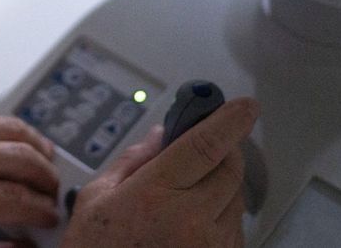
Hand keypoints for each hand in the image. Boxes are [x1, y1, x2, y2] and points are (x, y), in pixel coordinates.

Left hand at [0, 115, 59, 246]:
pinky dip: (19, 134)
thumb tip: (29, 247)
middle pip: (21, 160)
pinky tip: (28, 151)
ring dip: (39, 151)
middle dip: (46, 180)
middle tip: (54, 198)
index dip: (41, 211)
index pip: (14, 199)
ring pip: (13, 132)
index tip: (52, 220)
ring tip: (49, 173)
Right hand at [61, 97, 258, 247]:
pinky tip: (193, 221)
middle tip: (208, 143)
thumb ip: (134, 160)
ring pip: (235, 199)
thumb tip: (165, 134)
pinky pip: (234, 228)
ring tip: (187, 195)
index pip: (205, 146)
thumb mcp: (97, 198)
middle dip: (224, 149)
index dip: (228, 120)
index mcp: (155, 197)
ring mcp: (210, 247)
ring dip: (221, 186)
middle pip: (230, 169)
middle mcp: (191, 222)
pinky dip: (221, 215)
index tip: (244, 106)